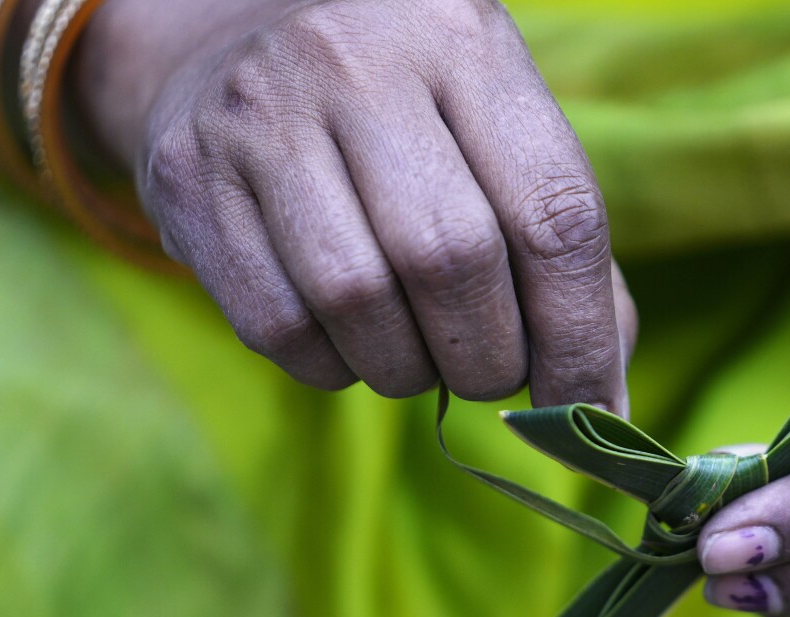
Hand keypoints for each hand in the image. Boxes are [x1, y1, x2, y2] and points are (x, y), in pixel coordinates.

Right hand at [78, 0, 633, 406]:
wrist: (233, 40)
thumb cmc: (407, 114)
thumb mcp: (498, 134)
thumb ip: (562, 250)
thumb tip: (600, 404)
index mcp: (466, 42)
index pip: (555, 213)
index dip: (580, 334)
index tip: (587, 404)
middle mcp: (358, 62)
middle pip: (452, 260)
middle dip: (489, 357)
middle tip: (490, 371)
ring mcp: (260, 114)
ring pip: (358, 302)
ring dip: (409, 370)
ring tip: (421, 353)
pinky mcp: (189, 177)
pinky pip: (280, 327)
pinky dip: (334, 365)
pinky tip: (351, 336)